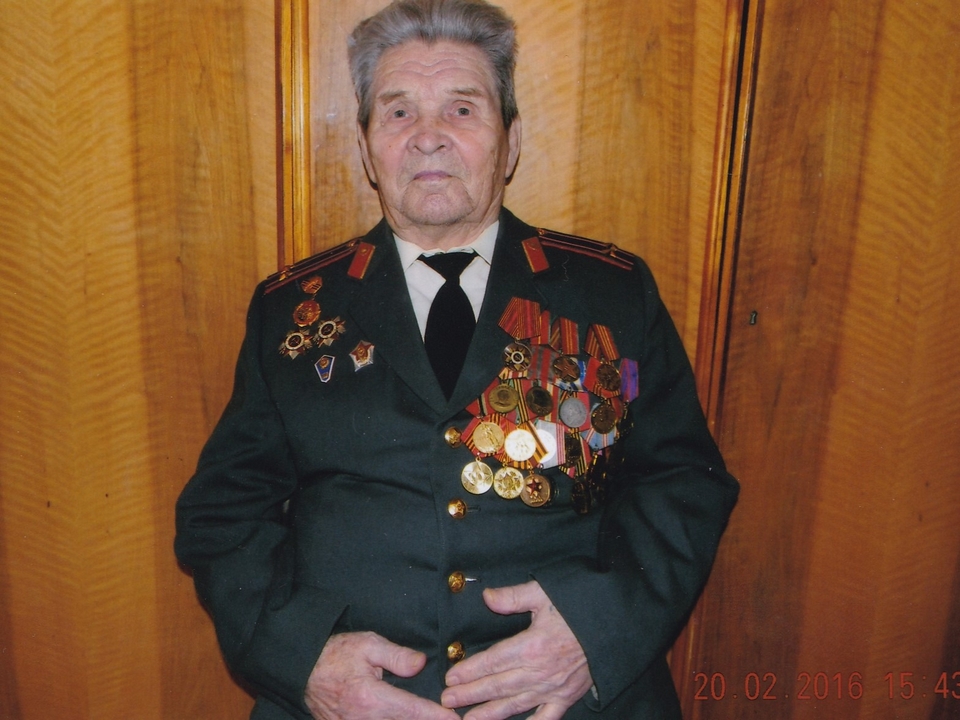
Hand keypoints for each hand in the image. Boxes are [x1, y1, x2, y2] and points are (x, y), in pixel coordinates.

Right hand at [304, 631, 458, 719]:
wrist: (302, 669)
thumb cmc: (335, 654)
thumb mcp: (367, 644)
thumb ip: (396, 656)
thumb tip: (421, 664)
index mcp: (371, 697)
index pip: (412, 710)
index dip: (436, 716)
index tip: (455, 719)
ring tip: (430, 719)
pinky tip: (404, 719)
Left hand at [441, 581, 593, 719]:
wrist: (616, 624)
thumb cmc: (580, 606)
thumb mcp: (545, 593)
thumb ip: (513, 597)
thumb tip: (486, 597)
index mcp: (532, 646)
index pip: (492, 662)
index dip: (469, 671)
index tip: (450, 678)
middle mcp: (540, 671)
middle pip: (498, 686)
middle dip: (470, 695)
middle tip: (446, 701)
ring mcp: (554, 688)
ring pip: (515, 705)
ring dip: (489, 713)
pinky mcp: (568, 697)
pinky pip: (546, 717)